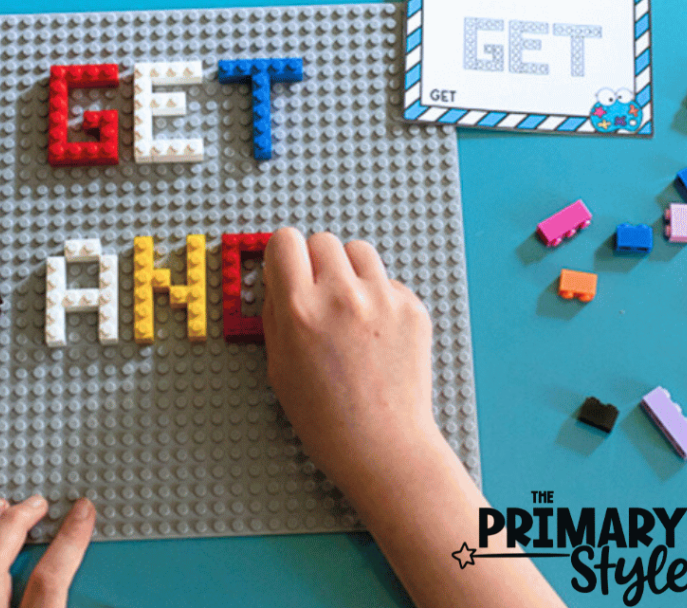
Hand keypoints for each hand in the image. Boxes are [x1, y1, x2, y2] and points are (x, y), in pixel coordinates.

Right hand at [262, 228, 442, 509]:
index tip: (287, 267)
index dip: (283, 254)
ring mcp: (382, 299)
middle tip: (318, 294)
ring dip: (349, 270)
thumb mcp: (277, 364)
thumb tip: (277, 274)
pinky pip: (388, 280)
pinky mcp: (412, 308)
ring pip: (358, 250)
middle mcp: (341, 296)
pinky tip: (375, 332)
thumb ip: (275, 311)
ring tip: (349, 307)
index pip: (285, 239)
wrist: (383, 447)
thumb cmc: (325, 415)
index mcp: (299, 309)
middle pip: (322, 239)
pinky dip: (379, 296)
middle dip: (316, 262)